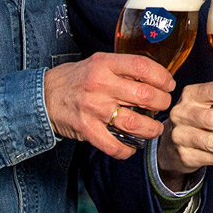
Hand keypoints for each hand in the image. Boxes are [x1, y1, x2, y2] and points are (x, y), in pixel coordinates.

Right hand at [44, 53, 175, 159]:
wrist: (43, 97)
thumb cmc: (76, 79)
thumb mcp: (98, 62)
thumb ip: (123, 67)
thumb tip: (156, 75)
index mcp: (105, 64)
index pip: (142, 66)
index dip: (162, 76)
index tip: (168, 84)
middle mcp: (100, 85)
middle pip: (145, 95)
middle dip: (162, 103)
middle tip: (163, 105)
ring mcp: (94, 109)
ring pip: (135, 123)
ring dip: (152, 129)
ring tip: (155, 129)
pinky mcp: (86, 130)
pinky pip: (114, 146)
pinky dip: (127, 150)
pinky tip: (132, 146)